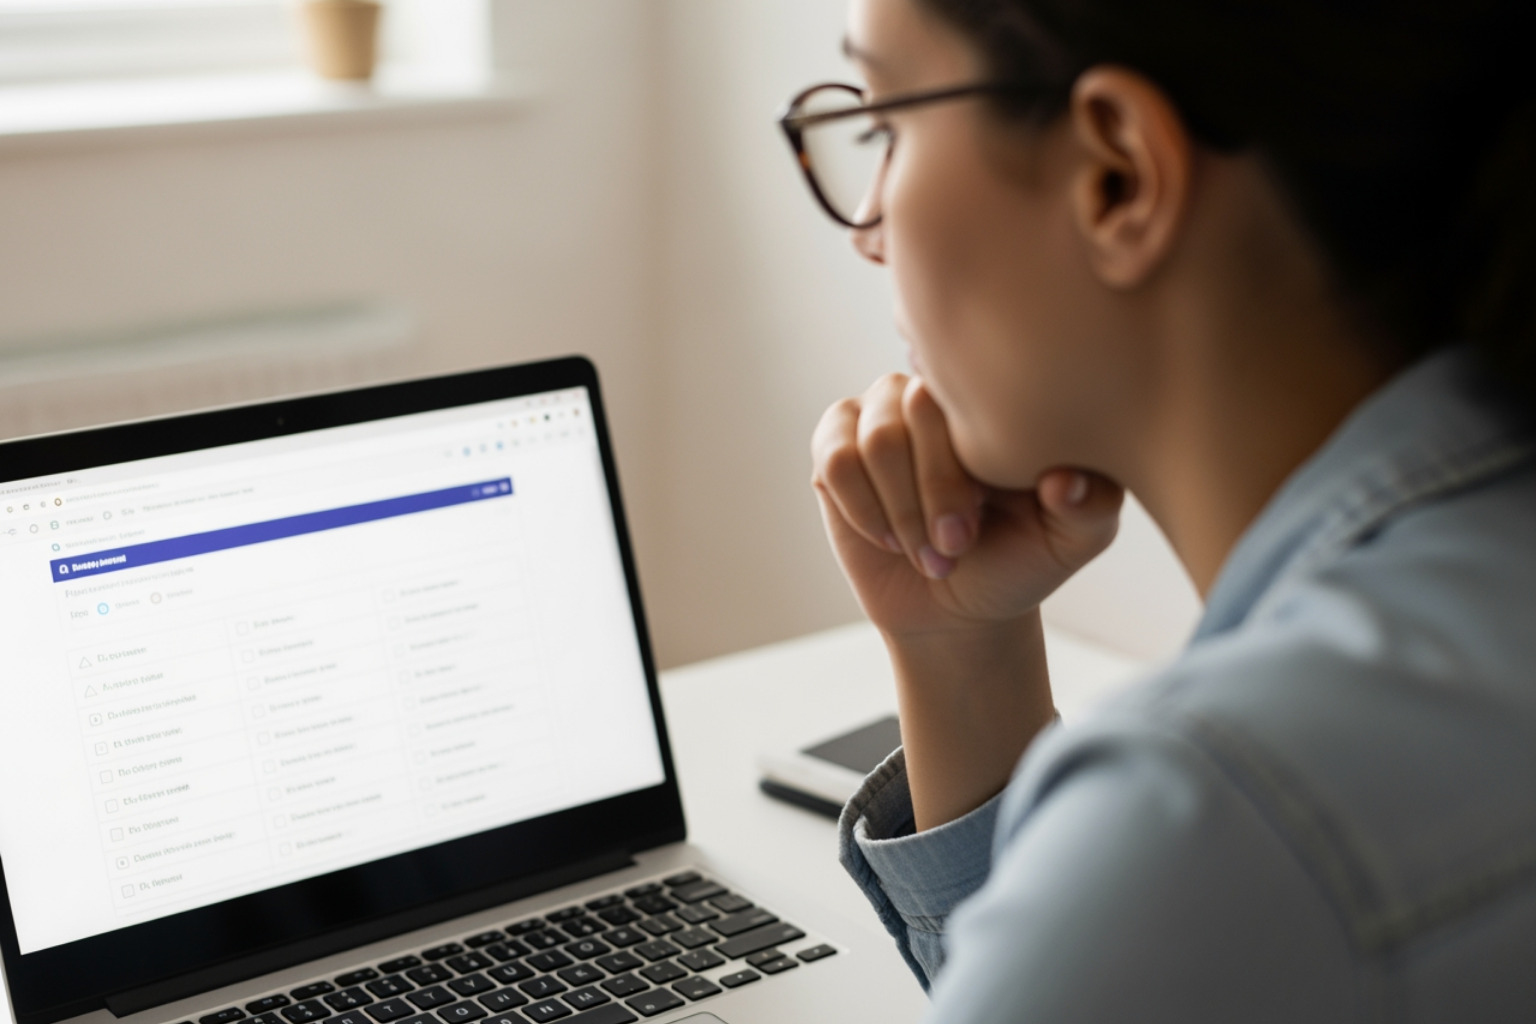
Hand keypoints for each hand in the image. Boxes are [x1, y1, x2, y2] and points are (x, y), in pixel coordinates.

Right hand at [810, 373, 1123, 638]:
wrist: (958, 608)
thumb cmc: (1019, 560)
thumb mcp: (1072, 539)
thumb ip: (1092, 505)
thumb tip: (1065, 479)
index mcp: (993, 395)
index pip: (963, 397)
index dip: (962, 472)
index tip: (979, 531)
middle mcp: (934, 391)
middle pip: (910, 418)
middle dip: (929, 497)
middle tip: (954, 546)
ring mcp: (880, 413)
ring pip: (872, 442)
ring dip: (899, 512)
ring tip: (925, 550)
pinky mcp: (836, 446)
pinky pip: (835, 462)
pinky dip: (863, 511)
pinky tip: (887, 538)